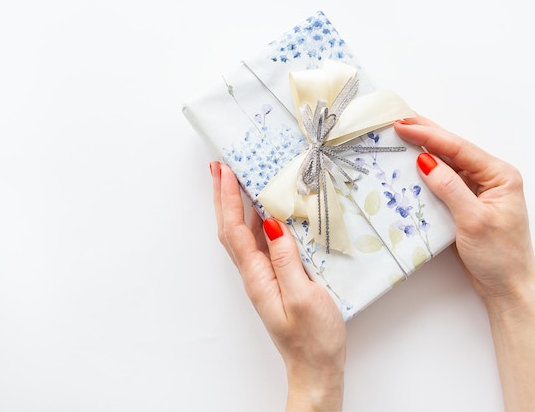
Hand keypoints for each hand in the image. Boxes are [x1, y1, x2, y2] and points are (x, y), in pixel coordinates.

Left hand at [210, 161, 345, 411]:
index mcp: (258, 276)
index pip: (235, 229)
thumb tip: (272, 223)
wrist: (316, 368)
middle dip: (223, 196)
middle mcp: (254, 274)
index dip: (228, 198)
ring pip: (243, 234)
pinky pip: (259, 242)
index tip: (224, 170)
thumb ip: (286, 260)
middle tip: (219, 167)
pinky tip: (264, 210)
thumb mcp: (304, 297)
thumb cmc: (313, 338)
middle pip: (231, 228)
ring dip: (236, 205)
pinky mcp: (275, 278)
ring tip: (236, 179)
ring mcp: (263, 276)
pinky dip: (256, 220)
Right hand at [395, 115, 534, 411]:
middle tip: (399, 121)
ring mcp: (478, 190)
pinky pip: (445, 181)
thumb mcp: (473, 220)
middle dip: (427, 134)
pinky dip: (427, 172)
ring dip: (425, 151)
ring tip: (402, 136)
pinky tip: (412, 165)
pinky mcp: (466, 204)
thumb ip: (450, 188)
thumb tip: (426, 160)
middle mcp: (490, 178)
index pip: (460, 149)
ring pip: (448, 163)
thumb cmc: (498, 256)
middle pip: (454, 150)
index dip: (430, 135)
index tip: (404, 125)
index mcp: (500, 175)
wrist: (507, 288)